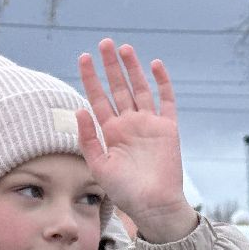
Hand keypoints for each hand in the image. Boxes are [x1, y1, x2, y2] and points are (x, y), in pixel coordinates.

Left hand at [77, 39, 196, 241]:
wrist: (153, 205)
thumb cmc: (124, 191)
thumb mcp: (98, 166)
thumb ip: (88, 138)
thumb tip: (80, 110)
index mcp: (110, 132)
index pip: (97, 98)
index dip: (91, 77)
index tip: (84, 57)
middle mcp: (128, 124)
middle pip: (118, 88)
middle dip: (110, 66)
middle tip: (104, 43)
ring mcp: (149, 123)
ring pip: (140, 89)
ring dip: (132, 68)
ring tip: (124, 48)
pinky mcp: (168, 127)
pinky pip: (166, 99)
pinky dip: (162, 82)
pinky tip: (155, 64)